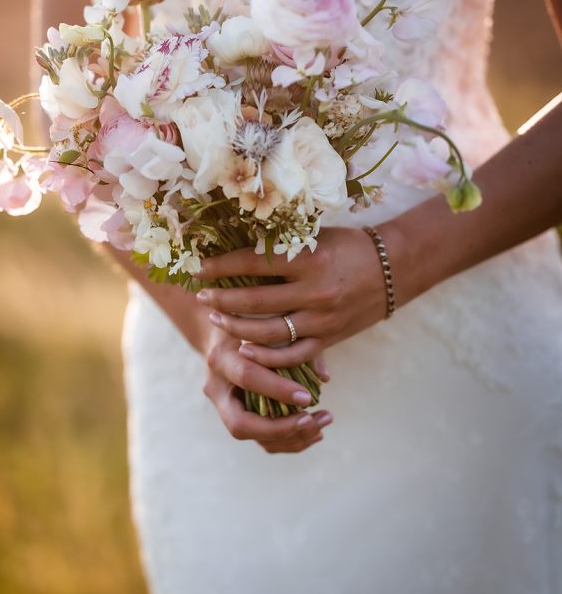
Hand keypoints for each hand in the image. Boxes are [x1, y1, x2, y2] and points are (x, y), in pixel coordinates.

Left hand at [196, 226, 392, 370]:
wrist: (394, 268)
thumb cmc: (349, 246)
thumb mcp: (315, 237)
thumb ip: (281, 246)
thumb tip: (234, 247)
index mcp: (308, 258)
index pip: (252, 263)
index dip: (221, 267)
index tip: (199, 268)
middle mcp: (314, 291)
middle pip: (254, 301)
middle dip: (221, 299)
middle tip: (201, 296)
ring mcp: (321, 319)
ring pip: (267, 332)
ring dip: (235, 328)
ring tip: (215, 321)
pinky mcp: (329, 339)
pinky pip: (292, 355)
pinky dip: (266, 357)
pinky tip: (245, 350)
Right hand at [198, 306, 333, 453]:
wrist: (221, 329)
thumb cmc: (251, 321)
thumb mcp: (269, 323)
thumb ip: (296, 345)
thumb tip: (325, 377)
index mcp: (221, 357)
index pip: (247, 378)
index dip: (278, 390)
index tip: (308, 397)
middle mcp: (216, 387)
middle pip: (240, 424)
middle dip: (280, 428)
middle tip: (312, 419)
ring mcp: (221, 406)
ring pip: (252, 437)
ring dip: (290, 438)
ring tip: (322, 424)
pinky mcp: (234, 416)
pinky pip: (259, 439)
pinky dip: (287, 440)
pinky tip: (314, 431)